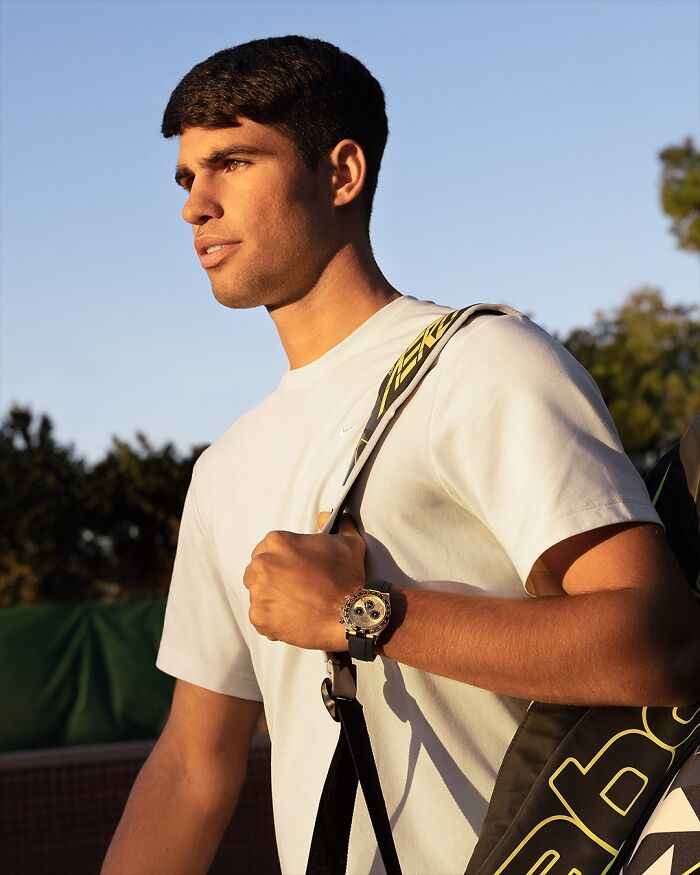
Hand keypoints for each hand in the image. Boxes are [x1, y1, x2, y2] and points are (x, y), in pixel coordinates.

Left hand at [243, 512, 365, 650]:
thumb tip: (324, 516)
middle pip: (257, 569)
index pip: (267, 548)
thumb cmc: (347, 578)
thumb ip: (334, 524)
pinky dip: (272, 618)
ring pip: (257, 593)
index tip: (294, 569)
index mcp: (278, 542)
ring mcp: (259, 592)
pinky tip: (292, 617)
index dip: (282, 559)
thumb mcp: (347, 542)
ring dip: (272, 597)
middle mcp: (263, 564)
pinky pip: (259, 616)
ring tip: (295, 603)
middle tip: (294, 586)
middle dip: (272, 577)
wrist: (350, 615)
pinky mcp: (260, 617)